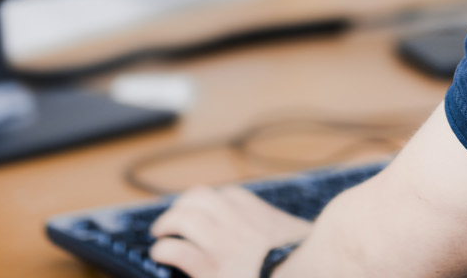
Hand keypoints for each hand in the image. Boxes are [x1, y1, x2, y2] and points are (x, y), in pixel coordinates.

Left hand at [149, 184, 313, 277]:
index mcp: (261, 215)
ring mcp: (225, 244)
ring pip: (186, 217)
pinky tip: (160, 254)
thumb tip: (284, 236)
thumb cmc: (302, 265)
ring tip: (161, 233)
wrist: (306, 276)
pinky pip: (179, 250)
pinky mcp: (211, 269)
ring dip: (168, 221)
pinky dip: (165, 249)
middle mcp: (240, 223)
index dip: (213, 202)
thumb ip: (283, 233)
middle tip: (173, 220)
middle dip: (183, 205)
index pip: (230, 195)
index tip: (206, 211)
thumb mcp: (297, 239)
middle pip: (201, 197)